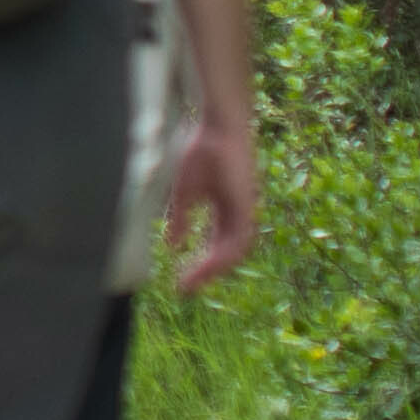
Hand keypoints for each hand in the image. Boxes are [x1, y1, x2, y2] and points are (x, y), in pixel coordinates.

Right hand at [166, 115, 263, 293]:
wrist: (217, 129)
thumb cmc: (202, 152)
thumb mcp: (185, 192)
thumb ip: (181, 219)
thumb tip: (172, 245)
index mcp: (225, 212)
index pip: (215, 247)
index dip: (199, 264)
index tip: (180, 281)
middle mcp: (237, 216)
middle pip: (225, 255)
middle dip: (205, 273)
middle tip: (184, 289)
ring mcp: (245, 212)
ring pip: (234, 252)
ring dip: (213, 269)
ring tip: (192, 282)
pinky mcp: (247, 207)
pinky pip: (239, 240)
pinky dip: (225, 255)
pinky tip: (207, 264)